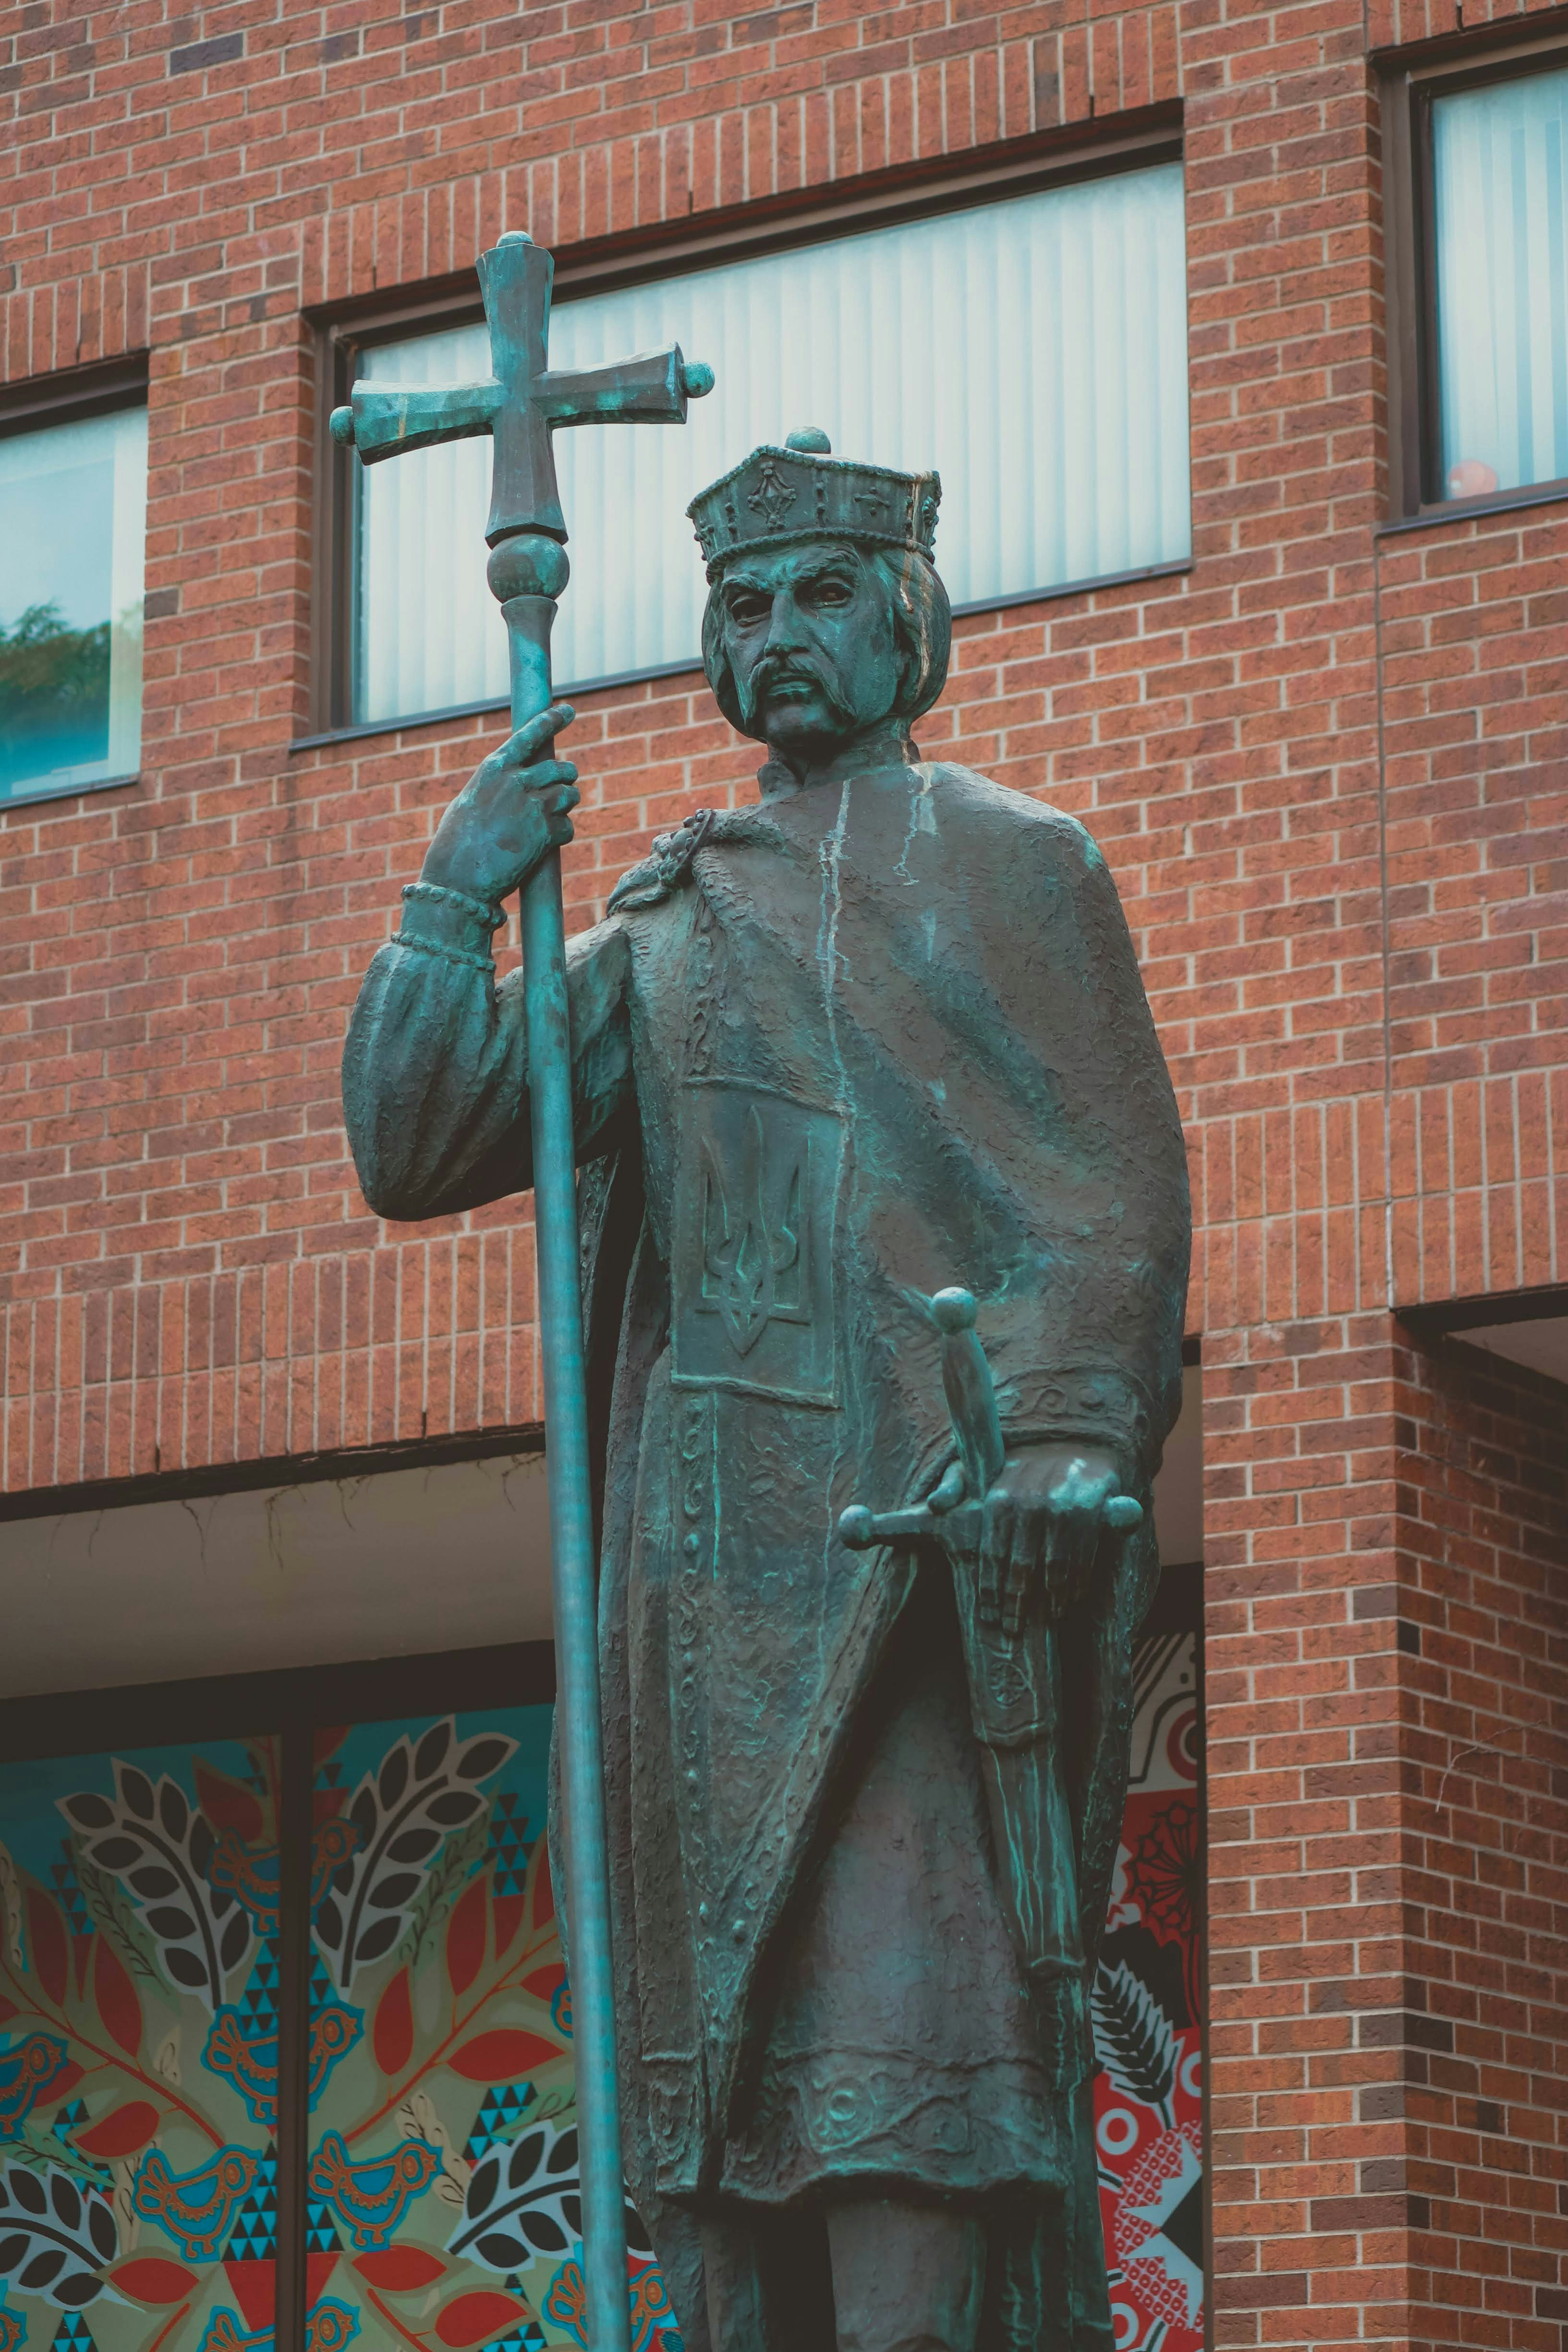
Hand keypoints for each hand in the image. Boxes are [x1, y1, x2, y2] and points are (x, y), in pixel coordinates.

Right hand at [421, 702, 579, 904]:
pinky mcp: (546, 832)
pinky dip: (561, 835)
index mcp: (494, 768)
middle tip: (562, 788)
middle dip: (565, 778)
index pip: (530, 734)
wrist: (457, 879)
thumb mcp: (471, 804)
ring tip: (546, 822)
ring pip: (569, 794)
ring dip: (564, 807)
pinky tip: (543, 846)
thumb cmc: (457, 845)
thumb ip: (497, 788)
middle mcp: (516, 780)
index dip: (551, 720)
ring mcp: (534, 805)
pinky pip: (568, 826)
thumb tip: (519, 782)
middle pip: (560, 768)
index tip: (566, 711)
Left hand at [931, 1442, 1124, 1634]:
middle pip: (1020, 1568)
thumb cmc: (1017, 1468)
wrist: (1074, 1445)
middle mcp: (1027, 1503)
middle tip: (1013, 1629)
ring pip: (1053, 1568)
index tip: (990, 1616)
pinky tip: (1069, 1598)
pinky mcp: (1088, 1510)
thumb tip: (935, 1506)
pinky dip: (1076, 1582)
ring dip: (1050, 1598)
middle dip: (1016, 1604)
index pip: (991, 1556)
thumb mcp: (977, 1467)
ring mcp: (1059, 1507)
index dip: (991, 1590)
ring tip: (1047, 1618)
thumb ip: (951, 1485)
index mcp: (997, 1499)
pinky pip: (1080, 1558)